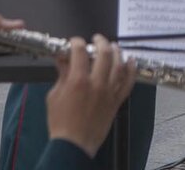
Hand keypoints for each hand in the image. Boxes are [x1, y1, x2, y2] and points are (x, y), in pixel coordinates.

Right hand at [46, 36, 134, 158]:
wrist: (73, 145)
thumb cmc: (61, 124)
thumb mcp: (54, 96)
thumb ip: (61, 75)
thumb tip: (62, 61)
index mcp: (78, 81)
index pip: (80, 51)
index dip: (77, 42)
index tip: (75, 42)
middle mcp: (96, 84)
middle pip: (104, 54)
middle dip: (100, 42)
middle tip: (96, 39)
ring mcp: (109, 92)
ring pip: (119, 65)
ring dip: (117, 52)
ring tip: (113, 46)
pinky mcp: (116, 102)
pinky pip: (128, 83)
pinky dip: (131, 70)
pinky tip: (131, 61)